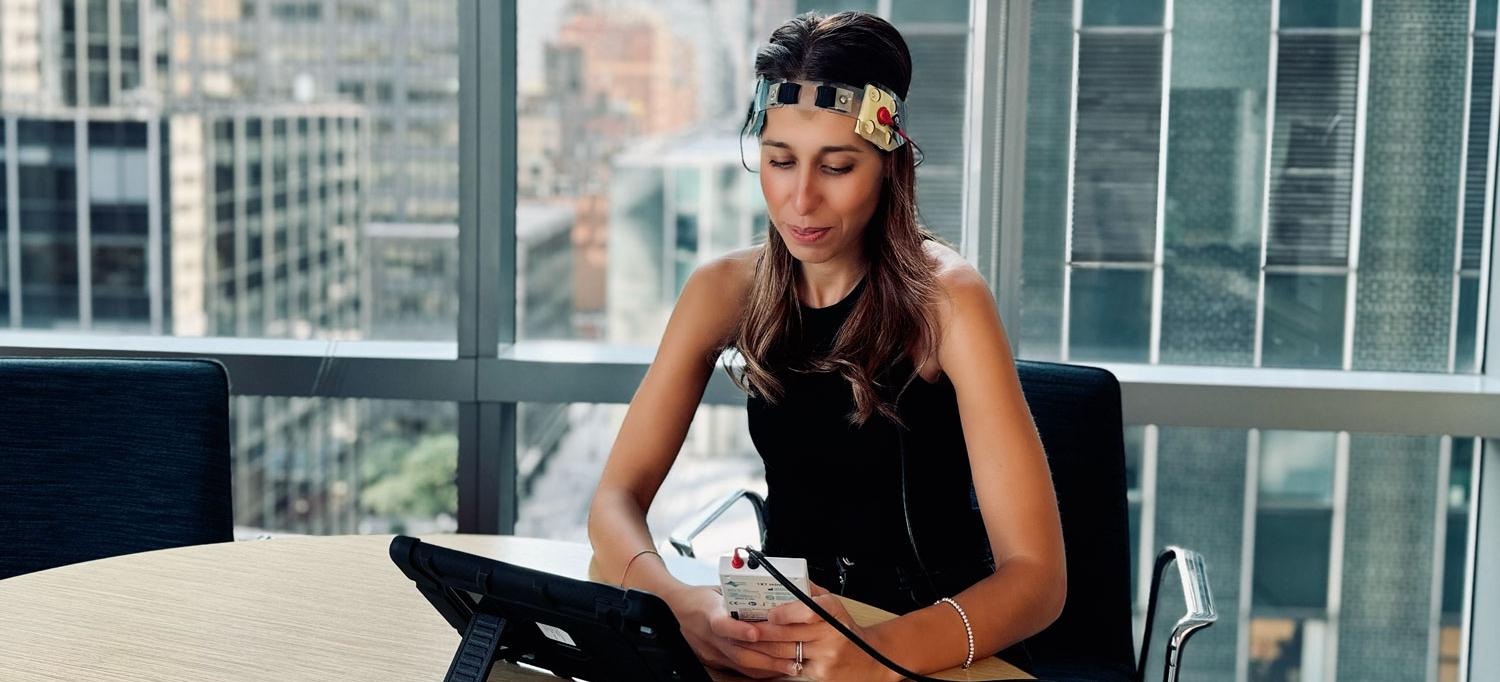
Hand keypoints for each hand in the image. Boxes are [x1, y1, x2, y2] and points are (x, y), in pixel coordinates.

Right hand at [661, 584, 802, 678]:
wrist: (677, 608)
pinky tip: (776, 670)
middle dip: (769, 656)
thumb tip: (772, 592)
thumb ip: (742, 593)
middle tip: (793, 656)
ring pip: (741, 663)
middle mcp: (710, 636)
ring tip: (791, 666)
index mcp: (710, 612)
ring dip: (769, 666)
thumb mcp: (719, 589)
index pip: (722, 624)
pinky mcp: (714, 660)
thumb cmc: (701, 597)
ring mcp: (712, 651)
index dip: (739, 630)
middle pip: (738, 651)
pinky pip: (739, 669)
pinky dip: (760, 670)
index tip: (757, 633)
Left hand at [743, 583, 899, 681]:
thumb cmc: (846, 629)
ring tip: (748, 640)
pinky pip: (791, 667)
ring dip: (762, 647)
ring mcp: (826, 657)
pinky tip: (764, 656)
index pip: (808, 610)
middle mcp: (831, 635)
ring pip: (784, 652)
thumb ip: (810, 591)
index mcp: (833, 612)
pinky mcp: (820, 675)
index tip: (770, 613)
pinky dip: (775, 662)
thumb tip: (783, 578)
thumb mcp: (834, 604)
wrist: (871, 659)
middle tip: (743, 626)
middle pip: (787, 633)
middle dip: (761, 631)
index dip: (786, 613)